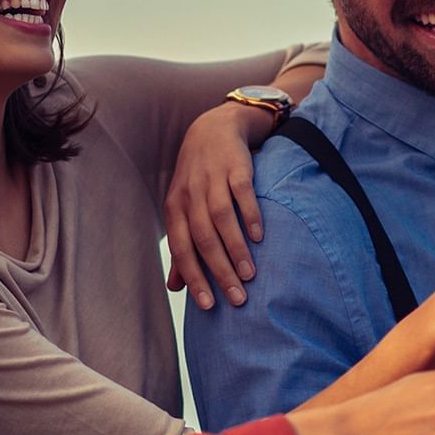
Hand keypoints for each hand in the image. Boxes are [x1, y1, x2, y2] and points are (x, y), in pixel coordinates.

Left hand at [164, 101, 270, 308]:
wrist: (213, 129)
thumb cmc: (198, 179)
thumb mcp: (184, 209)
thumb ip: (182, 248)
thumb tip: (175, 288)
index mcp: (175, 208)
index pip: (181, 249)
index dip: (194, 277)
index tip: (209, 305)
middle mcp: (190, 194)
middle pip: (203, 238)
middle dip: (220, 271)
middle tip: (237, 298)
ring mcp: (212, 179)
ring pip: (221, 219)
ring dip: (236, 249)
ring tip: (250, 275)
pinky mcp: (235, 166)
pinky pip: (242, 193)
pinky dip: (250, 215)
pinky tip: (259, 237)